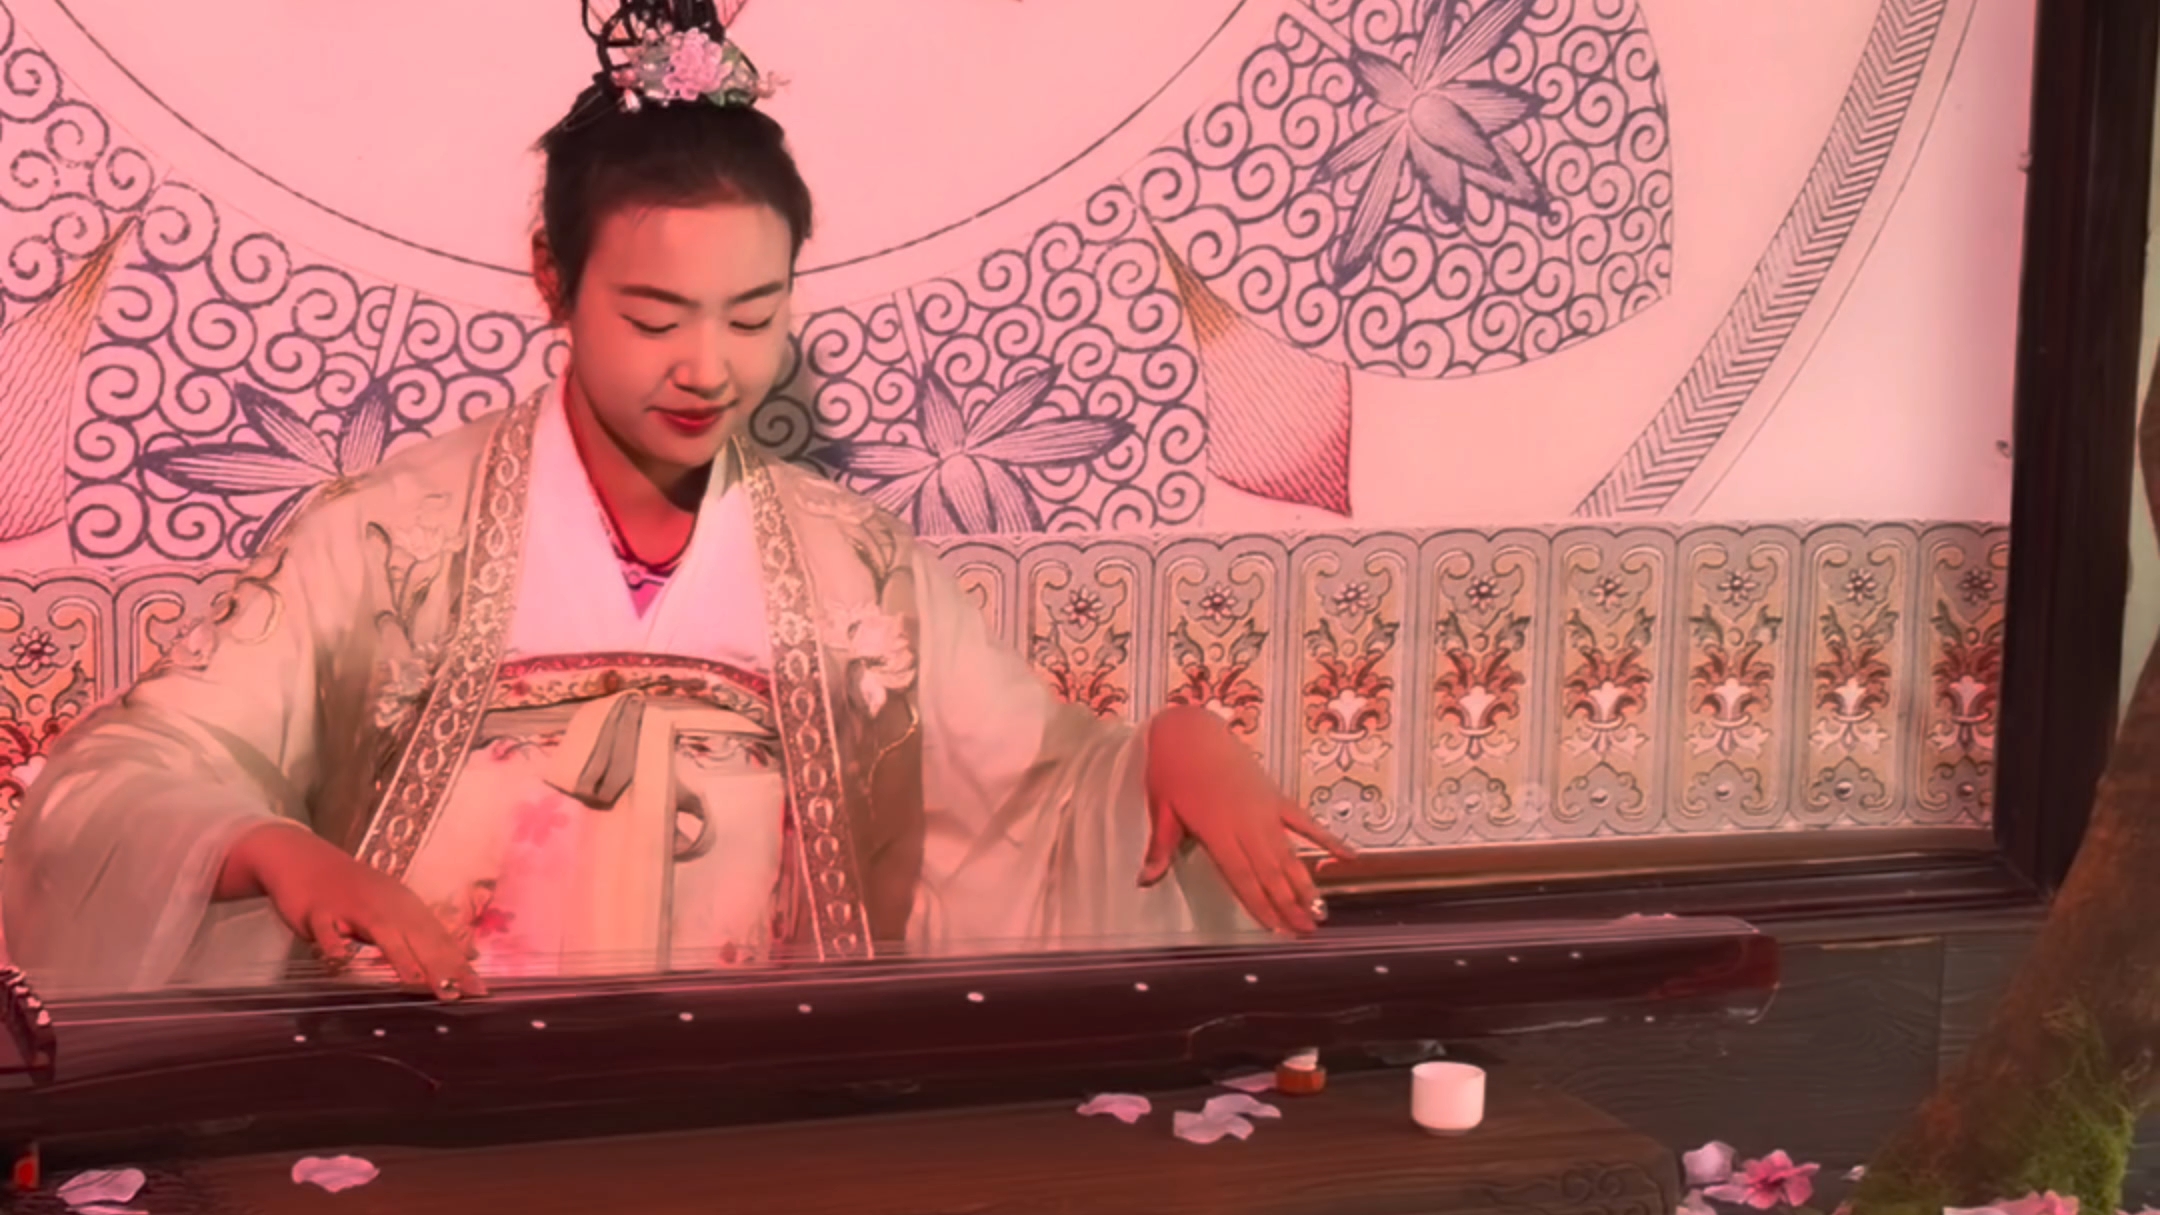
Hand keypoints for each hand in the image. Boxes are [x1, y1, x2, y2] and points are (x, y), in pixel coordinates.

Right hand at [219, 822, 486, 1000]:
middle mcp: (385, 904)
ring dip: (399, 956)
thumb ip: (422, 934)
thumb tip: (464, 954)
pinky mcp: (318, 910)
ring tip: (415, 981)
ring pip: (380, 931)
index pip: (438, 938)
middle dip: (439, 965)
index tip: (479, 989)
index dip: (458, 963)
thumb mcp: (392, 909)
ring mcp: (351, 906)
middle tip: (459, 992)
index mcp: (405, 906)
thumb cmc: (353, 891)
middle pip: (417, 937)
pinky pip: (326, 928)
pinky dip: (333, 942)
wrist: (303, 859)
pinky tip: (339, 959)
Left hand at [1139, 706, 1355, 934]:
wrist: (1191, 728)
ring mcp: (1265, 809)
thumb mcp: (1160, 808)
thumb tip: (1145, 881)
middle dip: (1289, 905)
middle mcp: (1246, 824)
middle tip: (1307, 932)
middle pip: (1270, 872)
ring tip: (1321, 911)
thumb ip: (1160, 847)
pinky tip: (1348, 856)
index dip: (1261, 906)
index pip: (1242, 878)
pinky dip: (1327, 840)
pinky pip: (1305, 822)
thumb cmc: (1170, 768)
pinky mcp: (1275, 796)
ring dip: (1305, 884)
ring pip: (1289, 854)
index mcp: (1217, 831)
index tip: (1278, 930)